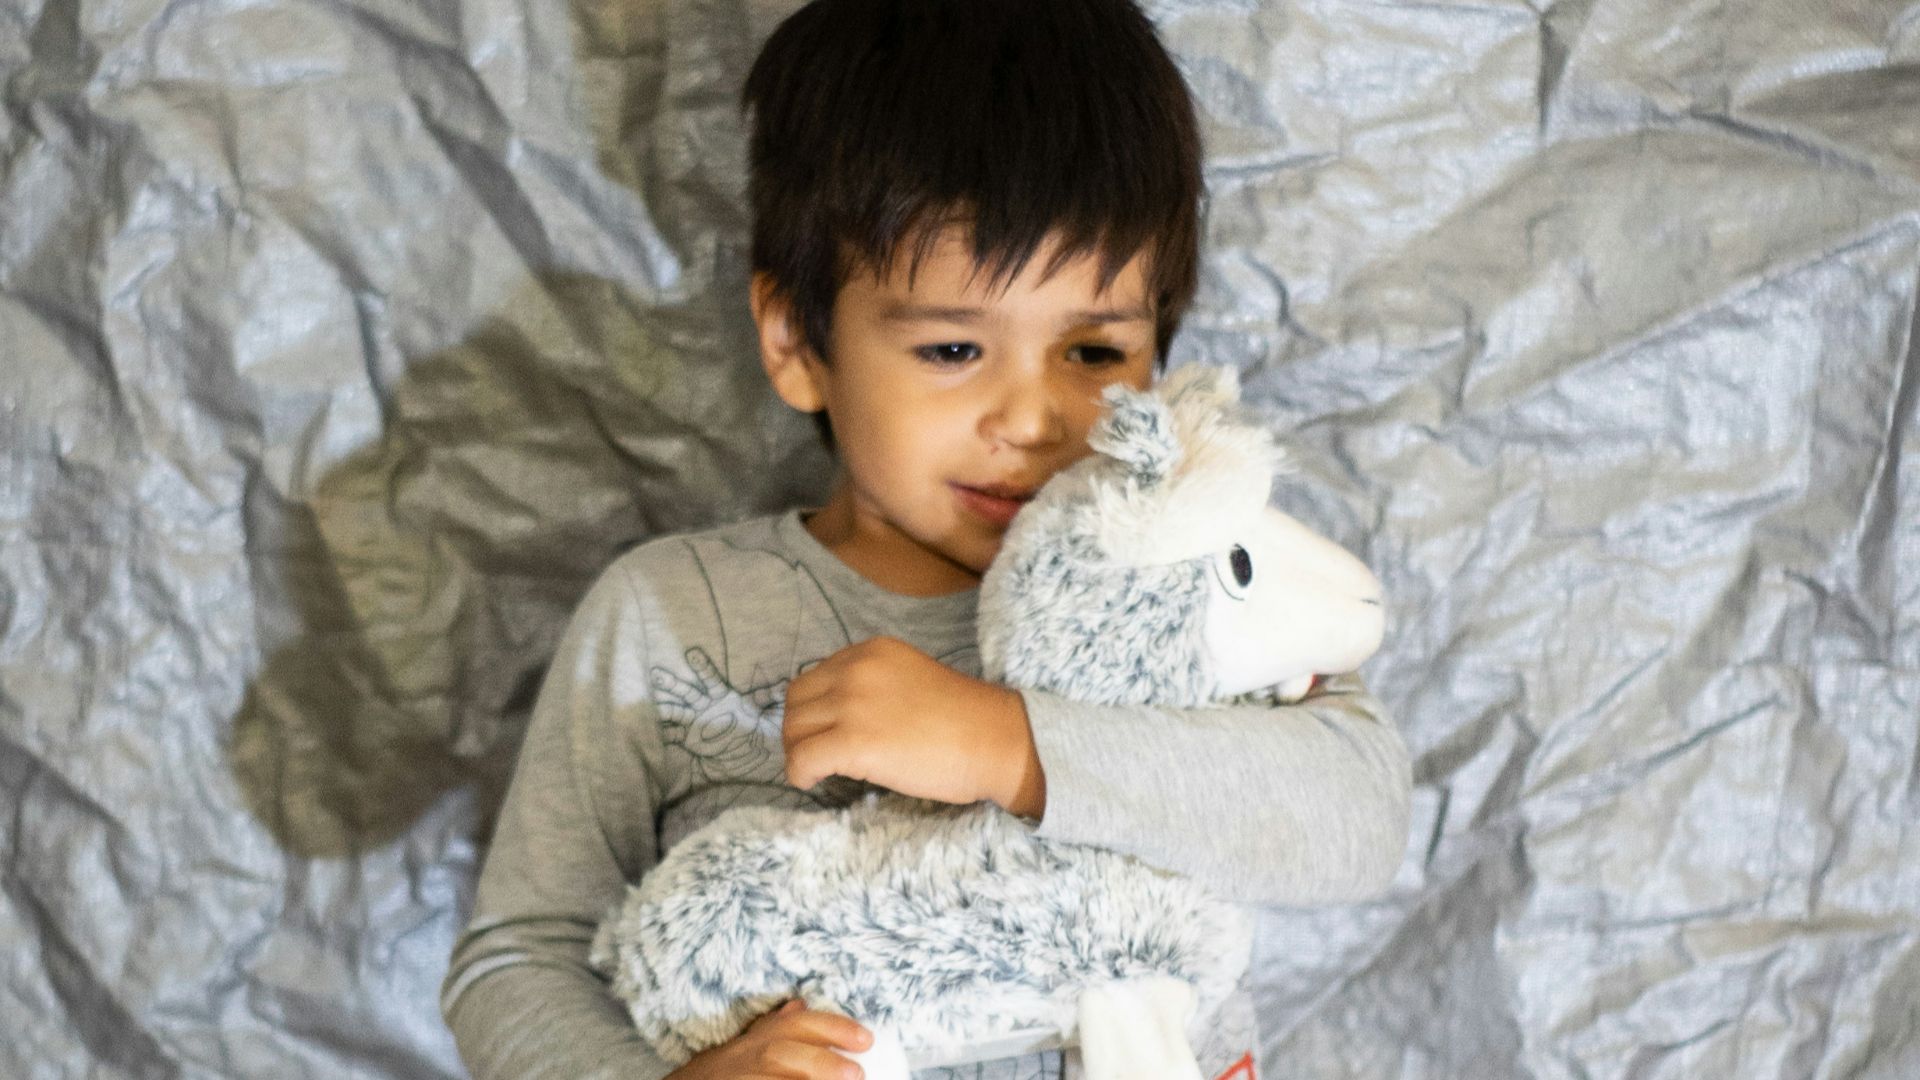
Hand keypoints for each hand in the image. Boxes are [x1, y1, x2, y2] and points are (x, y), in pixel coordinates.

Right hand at [666, 999, 871, 1079]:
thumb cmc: (718, 1074)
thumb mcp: (740, 1047)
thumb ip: (770, 1028)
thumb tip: (800, 1003)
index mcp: (749, 1044)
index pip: (791, 1025)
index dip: (830, 1027)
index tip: (867, 1039)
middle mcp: (739, 1060)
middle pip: (778, 1052)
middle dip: (818, 1060)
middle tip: (857, 1072)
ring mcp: (733, 1079)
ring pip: (768, 1079)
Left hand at [782, 637, 1045, 815]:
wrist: (995, 740)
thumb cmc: (964, 720)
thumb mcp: (911, 679)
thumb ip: (874, 686)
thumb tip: (838, 717)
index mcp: (871, 651)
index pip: (815, 677)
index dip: (814, 710)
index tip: (827, 732)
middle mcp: (855, 669)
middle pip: (796, 701)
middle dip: (800, 730)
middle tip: (817, 755)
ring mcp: (852, 703)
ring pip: (793, 730)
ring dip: (799, 752)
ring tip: (820, 770)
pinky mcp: (852, 741)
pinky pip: (801, 760)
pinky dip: (801, 775)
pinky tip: (817, 782)